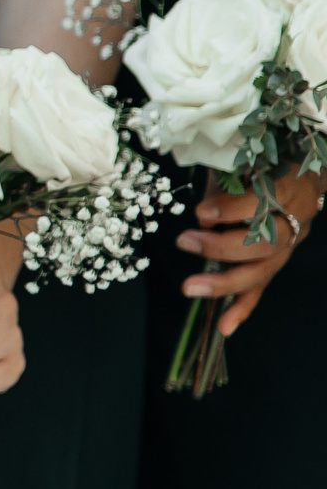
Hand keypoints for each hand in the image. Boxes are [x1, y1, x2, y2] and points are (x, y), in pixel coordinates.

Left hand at [176, 170, 318, 336]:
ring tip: (190, 288)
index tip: (201, 212)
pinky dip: (242, 308)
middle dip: (222, 247)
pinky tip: (224, 326)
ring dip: (225, 283)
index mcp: (290, 186)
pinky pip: (262, 287)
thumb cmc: (263, 162)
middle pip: (264, 243)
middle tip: (185, 242)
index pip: (265, 202)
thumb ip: (225, 187)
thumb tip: (203, 219)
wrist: (304, 172)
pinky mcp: (279, 260)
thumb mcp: (243, 162)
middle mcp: (296, 220)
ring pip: (262, 270)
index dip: (234, 209)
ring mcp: (290, 244)